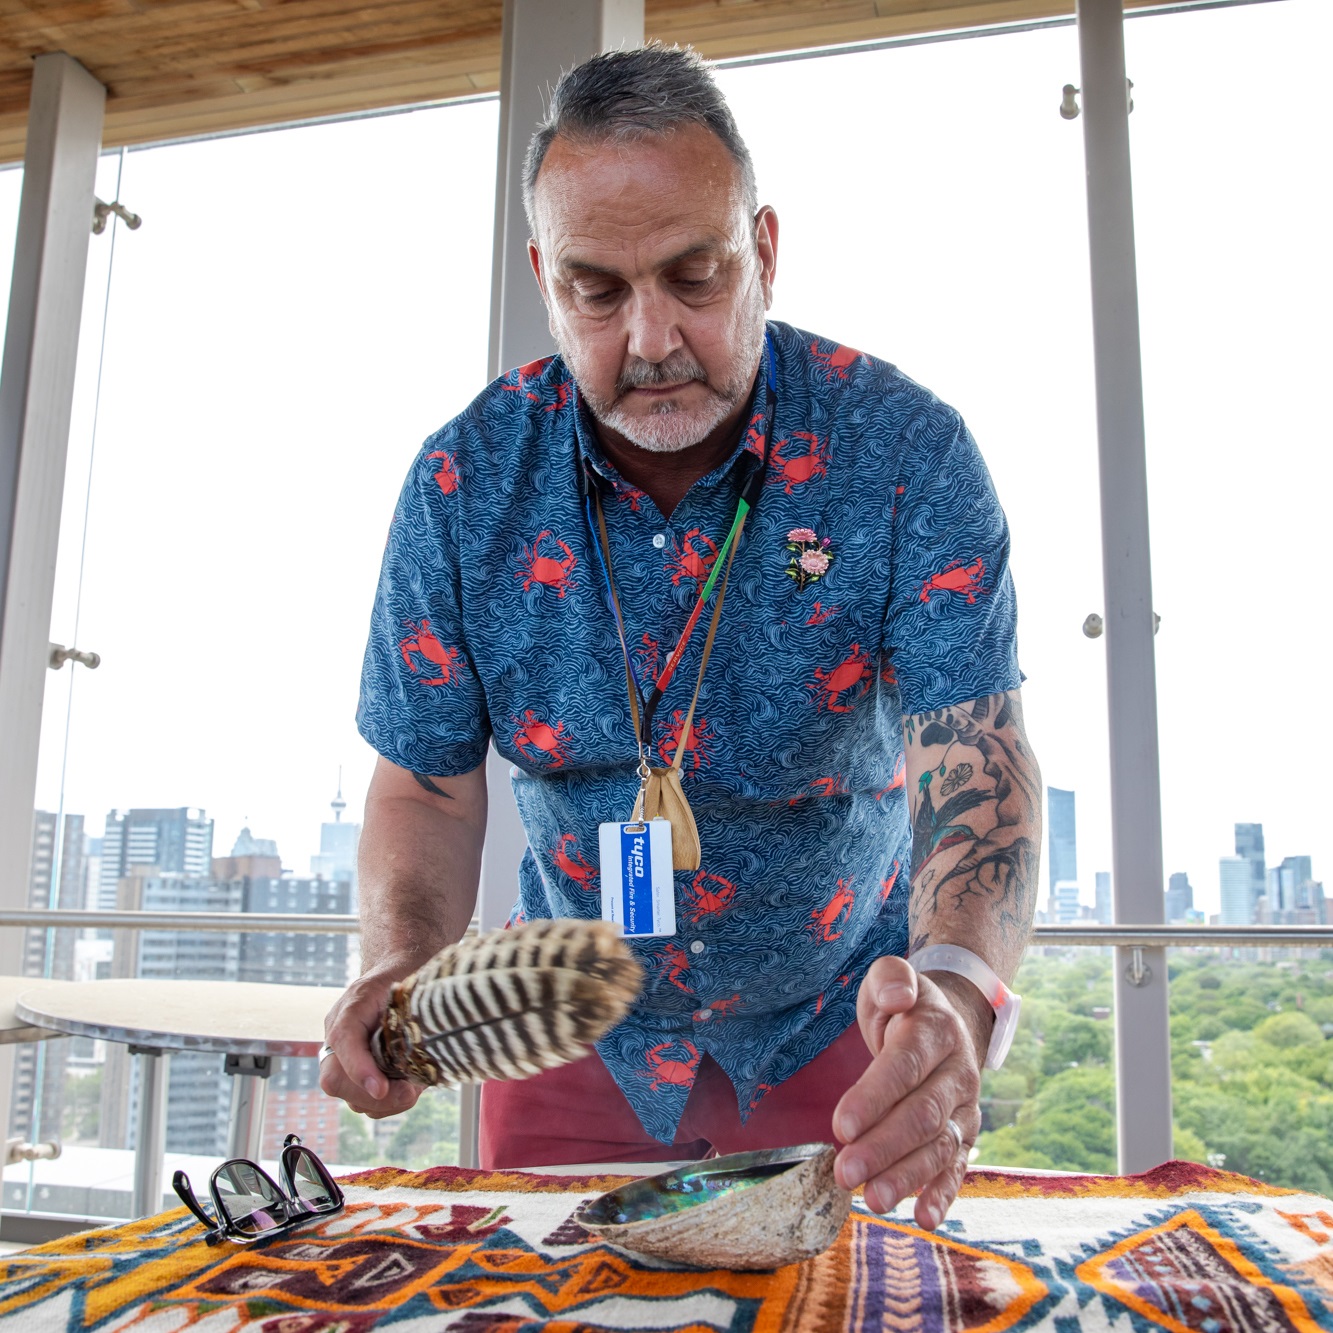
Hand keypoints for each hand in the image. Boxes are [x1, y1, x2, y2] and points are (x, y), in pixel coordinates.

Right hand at [320, 970, 423, 1117]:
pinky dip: (386, 1105)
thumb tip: (419, 1052)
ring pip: (349, 1097)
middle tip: (410, 1093)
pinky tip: (406, 1090)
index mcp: (352, 1008)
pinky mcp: (352, 1074)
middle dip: (375, 1097)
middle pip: (336, 1079)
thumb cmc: (408, 985)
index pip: (344, 1039)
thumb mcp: (413, 990)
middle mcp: (338, 1034)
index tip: (381, 1089)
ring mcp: (341, 1057)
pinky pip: (361, 1102)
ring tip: (413, 1088)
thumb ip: (412, 1017)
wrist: (400, 977)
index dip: (359, 1069)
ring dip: (385, 1103)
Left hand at [832, 956, 987, 1229]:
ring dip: (906, 1176)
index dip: (875, 1096)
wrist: (951, 1019)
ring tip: (874, 1200)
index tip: (840, 1126)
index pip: (905, 1066)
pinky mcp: (965, 1134)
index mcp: (936, 1031)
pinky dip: (944, 1193)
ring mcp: (965, 1107)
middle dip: (883, 1147)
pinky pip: (958, 1167)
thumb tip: (898, 998)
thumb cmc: (905, 1003)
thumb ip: (891, 979)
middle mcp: (958, 1073)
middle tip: (845, 1172)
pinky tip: (925, 1218)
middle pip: (922, 1114)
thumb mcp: (891, 977)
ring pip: (939, 1146)